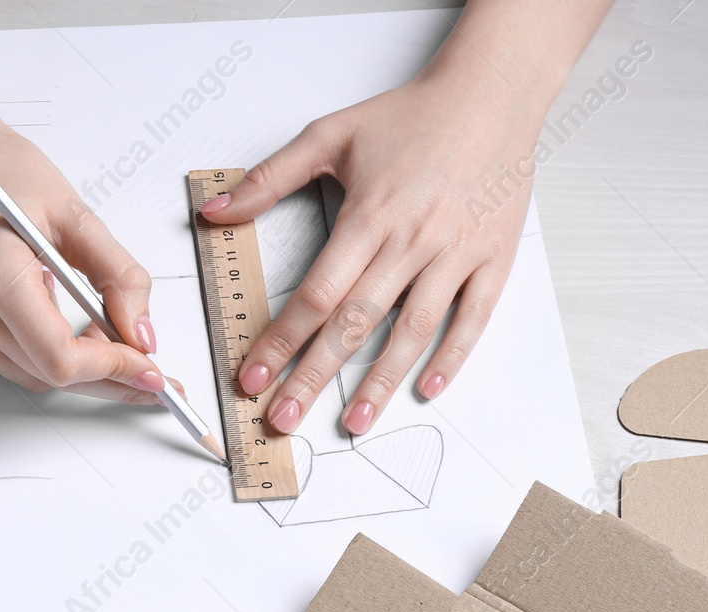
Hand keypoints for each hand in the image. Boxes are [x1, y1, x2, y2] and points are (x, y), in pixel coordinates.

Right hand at [0, 124, 172, 404]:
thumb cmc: (4, 175)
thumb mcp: (76, 215)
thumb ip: (118, 276)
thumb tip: (142, 334)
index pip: (59, 354)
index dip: (112, 368)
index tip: (149, 370)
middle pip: (49, 374)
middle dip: (107, 377)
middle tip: (149, 374)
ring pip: (32, 376)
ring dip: (79, 370)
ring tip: (112, 345)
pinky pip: (11, 362)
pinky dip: (47, 357)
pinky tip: (70, 333)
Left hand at [201, 66, 542, 433]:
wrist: (492, 92)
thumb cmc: (411, 116)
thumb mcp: (331, 134)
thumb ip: (268, 178)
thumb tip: (213, 211)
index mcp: (370, 215)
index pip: (314, 294)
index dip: (280, 341)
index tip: (253, 378)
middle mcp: (411, 240)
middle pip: (355, 323)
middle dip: (315, 377)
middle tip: (284, 420)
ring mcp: (456, 253)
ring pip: (413, 330)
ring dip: (382, 381)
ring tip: (353, 422)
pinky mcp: (493, 258)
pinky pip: (472, 317)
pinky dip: (452, 356)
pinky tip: (427, 388)